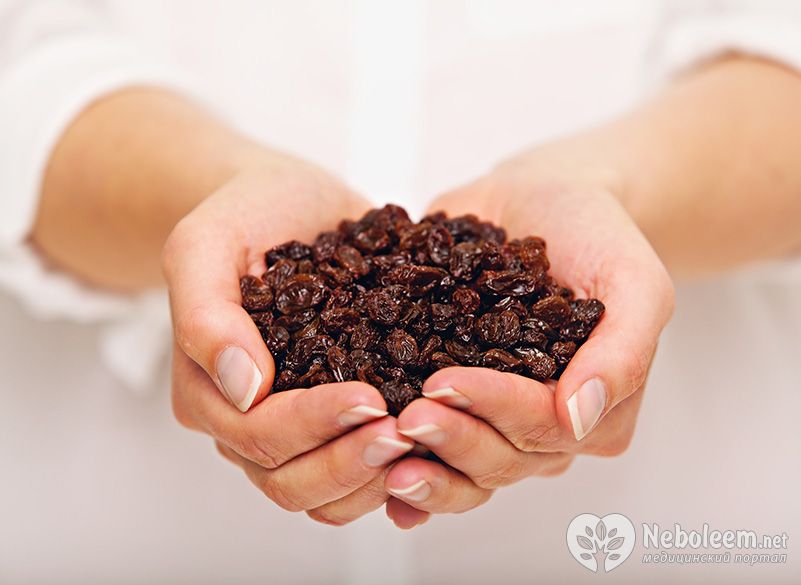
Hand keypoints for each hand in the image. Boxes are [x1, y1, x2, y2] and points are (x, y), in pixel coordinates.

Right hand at [163, 159, 414, 522]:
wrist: (285, 203)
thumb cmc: (243, 215)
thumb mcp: (205, 245)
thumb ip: (207, 315)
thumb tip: (243, 386)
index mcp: (207, 390)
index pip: (256, 433)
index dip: (312, 424)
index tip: (370, 398)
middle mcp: (245, 422)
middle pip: (290, 480)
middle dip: (349, 461)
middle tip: (407, 432)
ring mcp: (290, 428)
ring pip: (324, 494)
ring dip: (373, 478)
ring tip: (422, 441)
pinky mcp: (332, 419)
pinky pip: (357, 472)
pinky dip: (391, 470)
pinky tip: (429, 446)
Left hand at [382, 153, 673, 527]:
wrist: (542, 198)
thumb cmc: (597, 236)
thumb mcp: (634, 282)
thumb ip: (623, 351)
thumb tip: (580, 418)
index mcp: (595, 410)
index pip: (545, 426)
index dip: (495, 409)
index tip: (444, 383)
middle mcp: (544, 426)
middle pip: (500, 458)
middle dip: (453, 439)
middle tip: (407, 416)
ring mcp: (494, 417)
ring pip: (463, 466)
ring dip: (425, 464)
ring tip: (380, 445)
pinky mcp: (452, 400)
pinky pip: (430, 446)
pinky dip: (402, 465)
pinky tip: (373, 478)